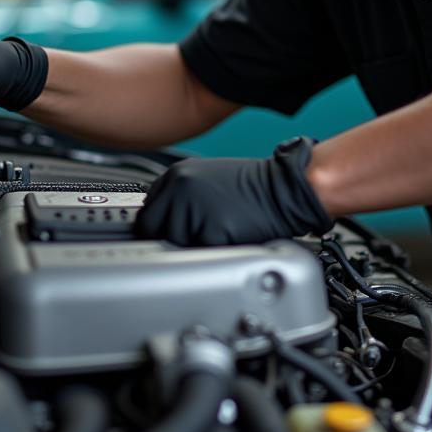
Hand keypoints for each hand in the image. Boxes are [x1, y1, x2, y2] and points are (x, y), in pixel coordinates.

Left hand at [134, 136, 332, 244]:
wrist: (284, 188)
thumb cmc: (252, 188)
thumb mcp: (206, 180)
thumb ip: (179, 197)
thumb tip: (160, 221)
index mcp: (177, 175)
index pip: (147, 211)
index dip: (159, 226)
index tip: (169, 233)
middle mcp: (180, 188)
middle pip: (153, 230)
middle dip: (168, 239)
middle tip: (194, 238)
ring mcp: (193, 208)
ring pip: (173, 246)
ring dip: (189, 249)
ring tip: (215, 234)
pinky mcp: (211, 229)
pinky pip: (197, 256)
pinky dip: (209, 255)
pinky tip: (226, 240)